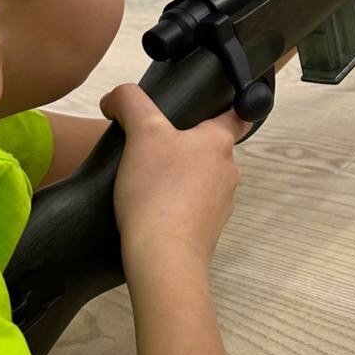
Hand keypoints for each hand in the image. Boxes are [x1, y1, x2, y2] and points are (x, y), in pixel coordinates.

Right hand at [99, 84, 252, 273]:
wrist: (163, 256)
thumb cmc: (158, 189)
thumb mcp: (142, 132)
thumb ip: (130, 102)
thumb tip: (116, 98)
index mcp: (220, 143)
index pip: (238, 115)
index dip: (227, 107)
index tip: (209, 107)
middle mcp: (229, 172)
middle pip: (211, 148)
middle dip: (186, 145)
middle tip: (153, 145)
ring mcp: (221, 205)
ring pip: (202, 180)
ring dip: (180, 176)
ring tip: (147, 179)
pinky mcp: (207, 231)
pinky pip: (193, 208)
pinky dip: (176, 204)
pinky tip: (151, 208)